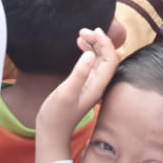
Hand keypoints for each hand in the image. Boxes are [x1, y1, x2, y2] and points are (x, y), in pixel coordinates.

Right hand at [35, 28, 119, 162]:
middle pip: (107, 57)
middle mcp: (98, 84)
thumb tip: (90, 54)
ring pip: (100, 59)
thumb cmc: (57, 114)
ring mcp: (92, 84)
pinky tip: (80, 46)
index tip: (92, 31)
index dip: (105, 43)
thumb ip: (79, 73)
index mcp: (98, 86)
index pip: (111, 59)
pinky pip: (92, 64)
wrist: (52, 132)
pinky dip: (88, 52)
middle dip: (99, 41)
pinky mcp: (84, 85)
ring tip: (81, 35)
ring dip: (94, 45)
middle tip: (83, 30)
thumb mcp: (66, 92)